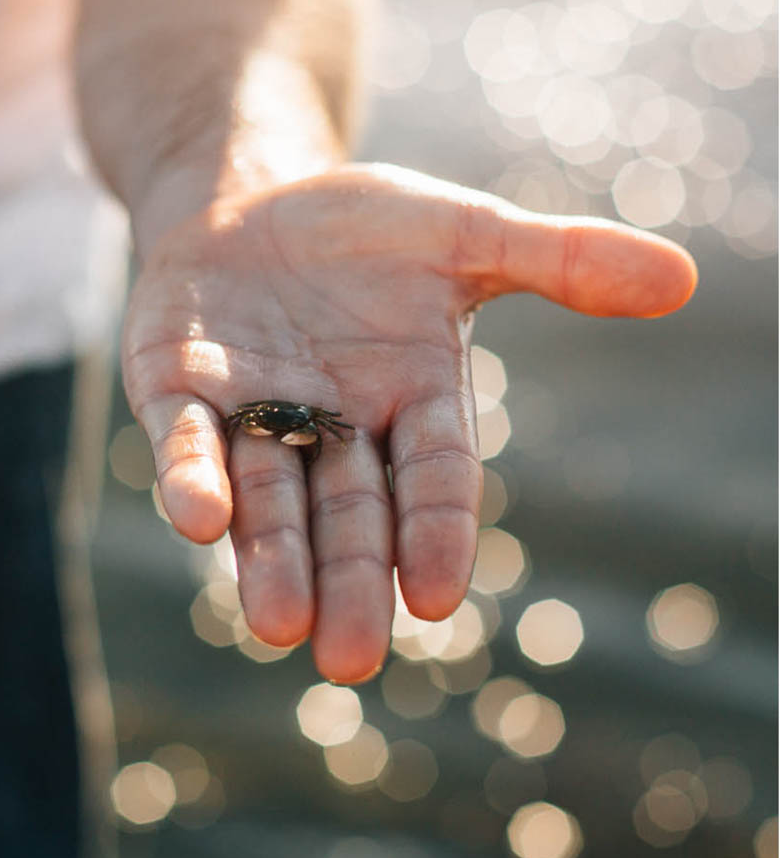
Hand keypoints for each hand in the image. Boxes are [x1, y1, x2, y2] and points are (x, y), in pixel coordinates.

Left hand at [123, 163, 697, 682]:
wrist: (247, 199)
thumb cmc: (366, 232)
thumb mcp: (464, 235)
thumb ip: (558, 261)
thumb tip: (682, 279)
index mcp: (412, 401)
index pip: (432, 479)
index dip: (435, 534)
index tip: (438, 598)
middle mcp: (331, 426)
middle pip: (347, 516)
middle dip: (348, 581)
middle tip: (346, 658)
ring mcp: (249, 412)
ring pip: (264, 500)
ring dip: (269, 559)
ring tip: (277, 627)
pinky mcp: (174, 388)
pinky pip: (184, 442)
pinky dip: (191, 480)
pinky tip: (195, 522)